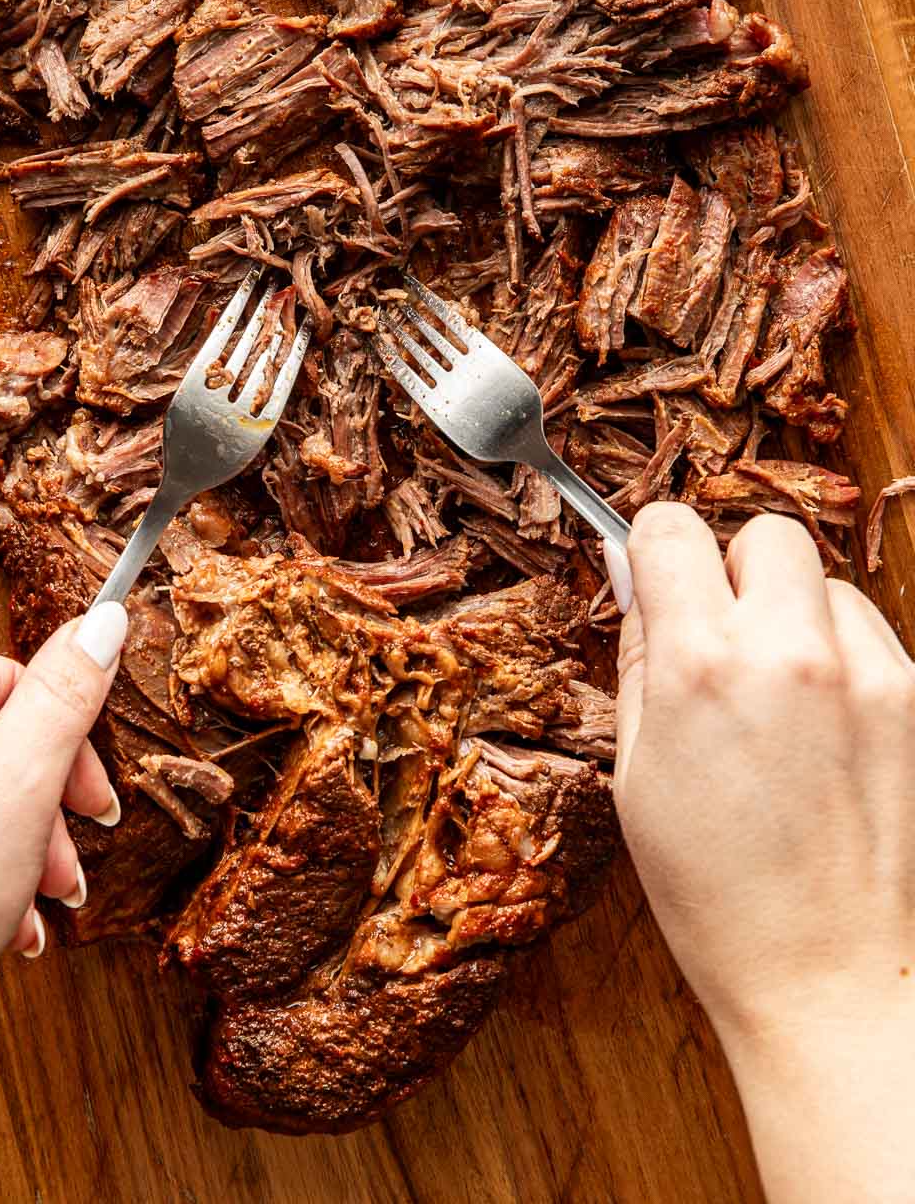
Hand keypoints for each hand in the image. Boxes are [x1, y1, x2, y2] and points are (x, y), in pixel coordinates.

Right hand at [617, 504, 914, 1202]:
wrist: (834, 980)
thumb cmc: (720, 898)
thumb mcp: (636, 777)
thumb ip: (641, 660)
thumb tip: (638, 582)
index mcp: (701, 667)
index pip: (672, 529)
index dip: (654, 550)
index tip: (656, 579)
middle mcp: (791, 653)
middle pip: (765, 534)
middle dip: (736, 570)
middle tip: (723, 637)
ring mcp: (869, 675)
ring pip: (827, 584)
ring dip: (798, 618)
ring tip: (781, 702)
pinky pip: (874, 639)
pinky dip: (846, 664)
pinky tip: (827, 734)